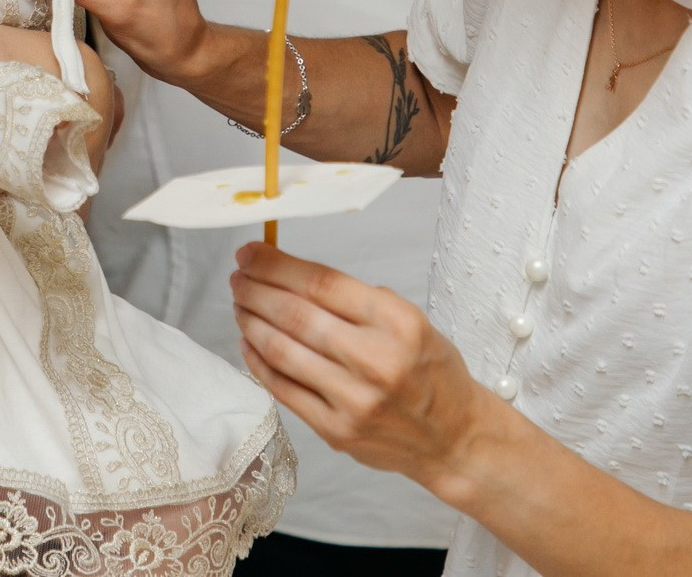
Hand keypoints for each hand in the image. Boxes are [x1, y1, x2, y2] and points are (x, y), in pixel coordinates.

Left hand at [231, 242, 491, 496]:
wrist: (454, 438)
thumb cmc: (430, 371)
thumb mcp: (412, 321)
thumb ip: (359, 300)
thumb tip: (292, 274)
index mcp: (397, 322)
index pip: (322, 282)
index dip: (277, 265)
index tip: (251, 253)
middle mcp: (375, 360)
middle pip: (294, 314)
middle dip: (255, 289)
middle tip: (238, 277)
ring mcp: (353, 399)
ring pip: (281, 350)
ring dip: (250, 322)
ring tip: (239, 305)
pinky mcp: (335, 431)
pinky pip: (282, 389)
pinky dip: (257, 361)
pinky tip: (248, 341)